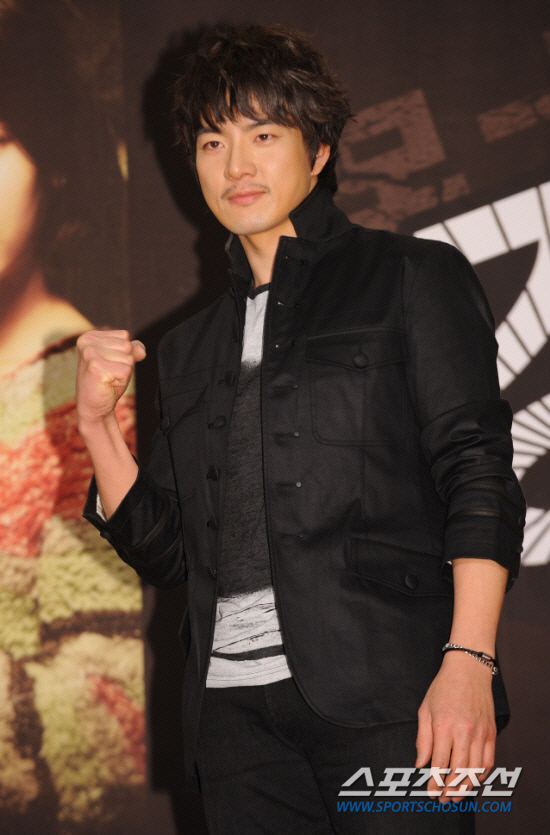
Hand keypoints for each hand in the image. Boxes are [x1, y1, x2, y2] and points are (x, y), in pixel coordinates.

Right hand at [76, 329, 145, 425]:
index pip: (124, 336)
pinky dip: (122, 381)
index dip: (124, 353)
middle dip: (124, 363)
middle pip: (127, 346)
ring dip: (123, 372)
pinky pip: (126, 371)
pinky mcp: (96, 369)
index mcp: (90, 336)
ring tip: (108, 379)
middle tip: (109, 374)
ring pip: (128, 358)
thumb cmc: (107, 382)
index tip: (109, 364)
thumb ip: (133, 349)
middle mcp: (87, 342)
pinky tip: (108, 385)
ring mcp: (90, 355)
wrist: (93, 407)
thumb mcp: (120, 360)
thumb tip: (141, 351)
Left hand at [415, 650, 495, 802]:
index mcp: (444, 725)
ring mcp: (480, 733)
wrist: (468, 670)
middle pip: (458, 770)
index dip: (434, 782)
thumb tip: (420, 764)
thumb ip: (422, 738)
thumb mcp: (425, 709)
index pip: (439, 763)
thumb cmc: (444, 688)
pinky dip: (481, 775)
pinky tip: (473, 780)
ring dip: (466, 787)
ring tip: (456, 796)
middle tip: (443, 799)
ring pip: (475, 769)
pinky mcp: (491, 733)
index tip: (431, 792)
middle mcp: (464, 731)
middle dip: (449, 789)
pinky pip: (488, 761)